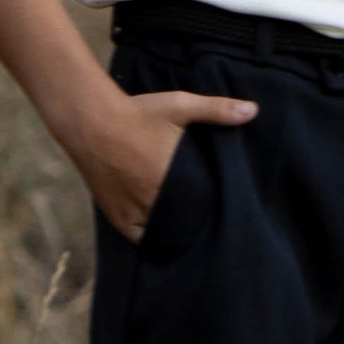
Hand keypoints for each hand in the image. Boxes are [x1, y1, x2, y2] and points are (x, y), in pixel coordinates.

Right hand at [76, 86, 255, 239]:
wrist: (90, 119)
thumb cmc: (137, 112)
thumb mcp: (179, 105)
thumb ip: (216, 110)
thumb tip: (253, 110)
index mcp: (172, 179)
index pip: (202, 208)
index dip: (212, 209)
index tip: (222, 207)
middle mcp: (153, 201)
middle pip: (183, 223)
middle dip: (195, 221)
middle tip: (207, 218)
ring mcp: (132, 211)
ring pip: (161, 233)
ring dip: (173, 231)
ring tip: (187, 228)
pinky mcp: (115, 214)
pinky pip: (137, 238)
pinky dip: (149, 238)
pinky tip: (159, 235)